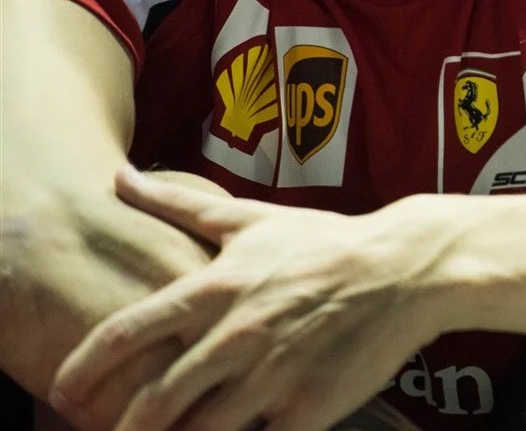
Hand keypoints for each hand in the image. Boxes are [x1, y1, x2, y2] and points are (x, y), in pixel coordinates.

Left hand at [50, 167, 446, 430]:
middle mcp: (235, 337)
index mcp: (215, 290)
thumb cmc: (328, 243)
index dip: (83, 369)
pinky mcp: (307, 409)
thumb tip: (119, 176)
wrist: (409, 269)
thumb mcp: (251, 220)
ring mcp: (271, 377)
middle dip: (122, 426)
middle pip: (152, 403)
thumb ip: (180, 204)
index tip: (61, 390)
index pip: (125, 334)